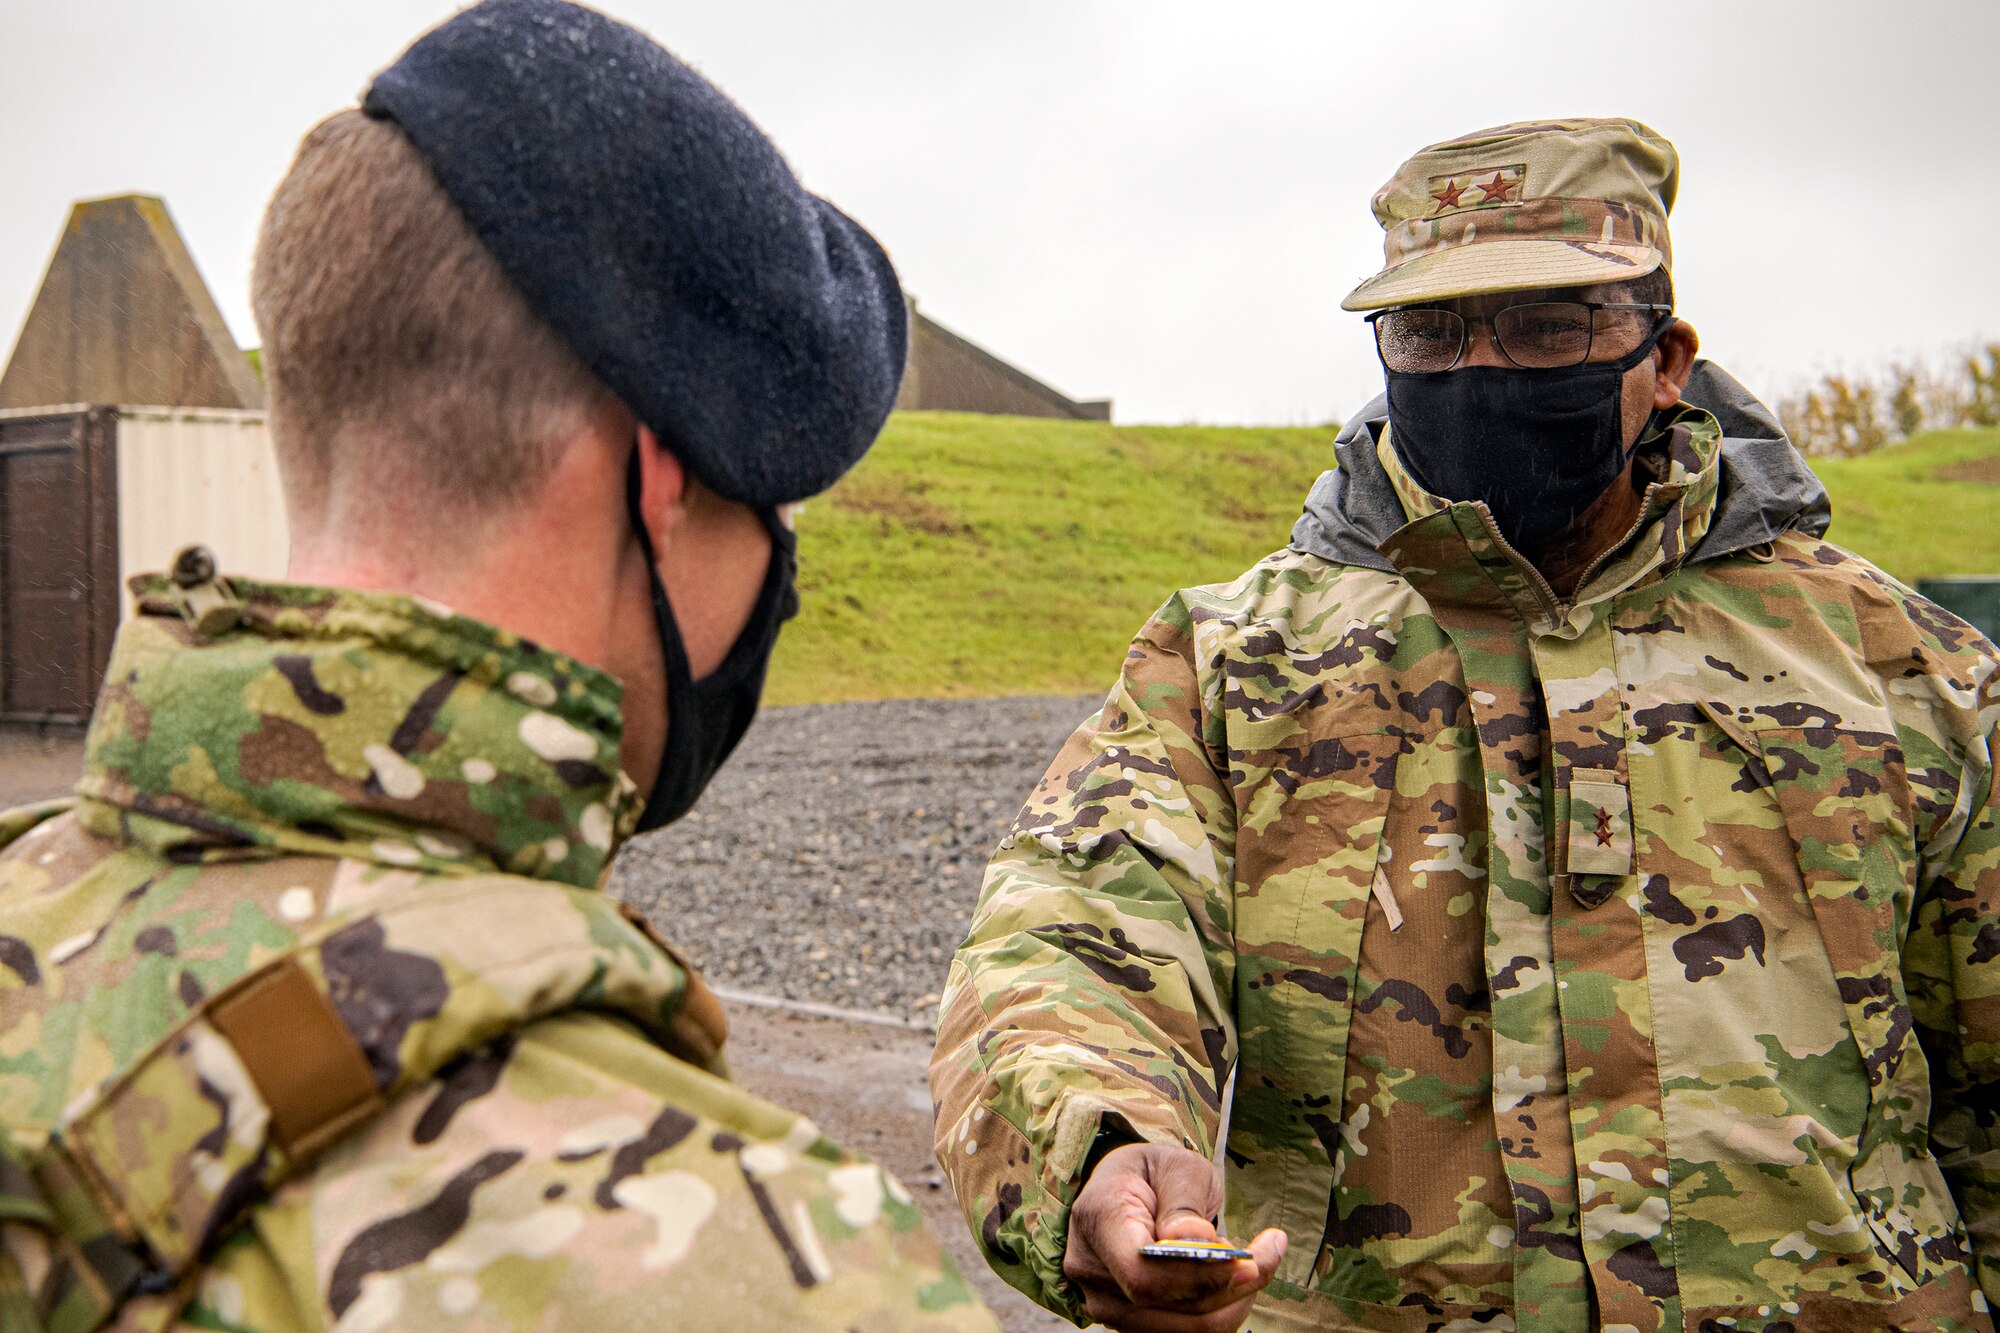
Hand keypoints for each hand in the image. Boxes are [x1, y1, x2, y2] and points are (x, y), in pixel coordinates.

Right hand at [1063, 1143, 1286, 1331]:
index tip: (1244, 1259)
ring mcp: (1107, 1303)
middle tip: (1267, 1251)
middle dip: (1229, 1285)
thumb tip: (1193, 1241)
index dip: (1196, 1277)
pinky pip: (1185, 1331)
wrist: (1127, 1188)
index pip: (1142, 1274)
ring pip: (1183, 1327)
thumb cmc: (1155, 1172)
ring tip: (1246, 1259)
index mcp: (1099, 1220)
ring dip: (1230, 1299)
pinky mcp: (1131, 1321)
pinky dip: (1220, 1309)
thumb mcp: (1177, 1166)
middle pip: (1169, 1305)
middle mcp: (1093, 1271)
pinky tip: (1230, 1278)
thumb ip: (1184, 1202)